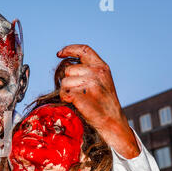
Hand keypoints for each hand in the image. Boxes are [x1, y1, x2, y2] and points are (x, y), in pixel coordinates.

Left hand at [57, 44, 139, 158]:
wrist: (112, 120)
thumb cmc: (104, 102)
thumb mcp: (102, 81)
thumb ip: (89, 70)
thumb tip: (67, 66)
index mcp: (102, 67)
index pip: (84, 50)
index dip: (69, 49)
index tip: (59, 53)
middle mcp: (96, 72)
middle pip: (68, 69)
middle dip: (68, 80)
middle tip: (79, 91)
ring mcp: (89, 83)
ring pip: (64, 82)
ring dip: (66, 91)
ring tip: (79, 98)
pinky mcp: (81, 95)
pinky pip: (63, 93)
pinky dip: (65, 98)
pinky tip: (76, 103)